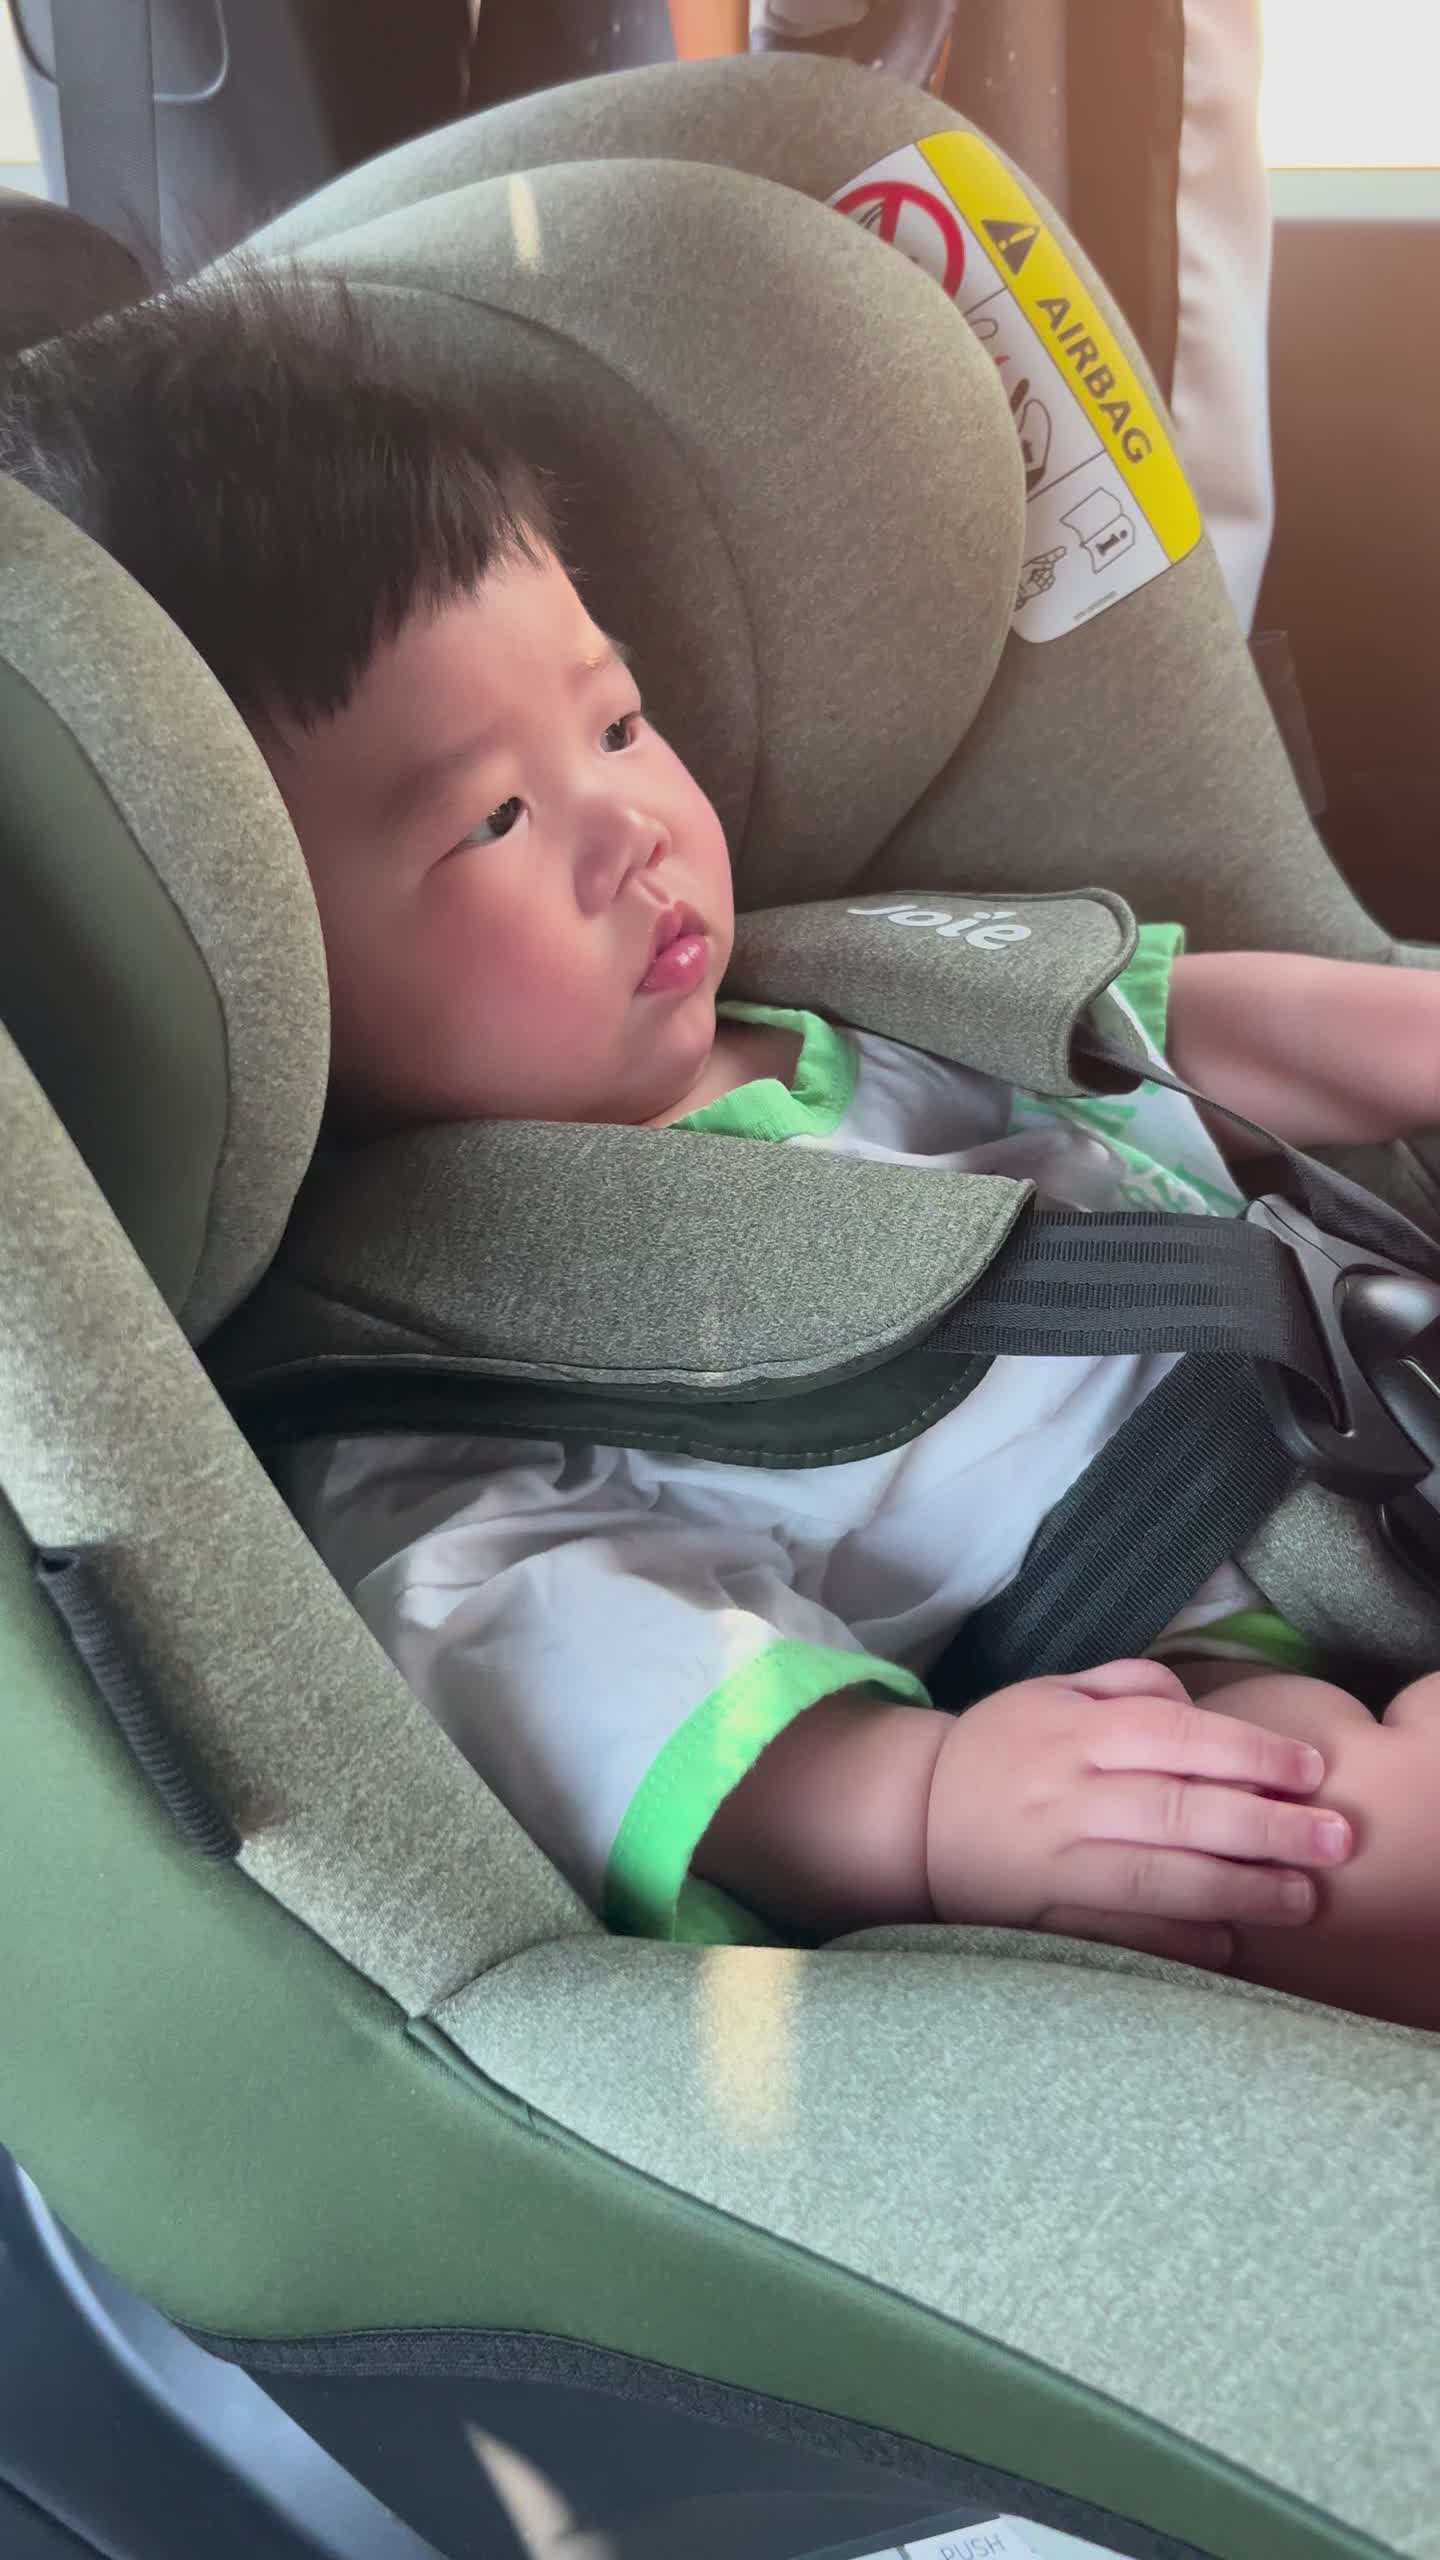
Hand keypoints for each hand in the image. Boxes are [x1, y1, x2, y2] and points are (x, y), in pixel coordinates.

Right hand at [926, 1659, 1351, 1969]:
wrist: (913, 1816)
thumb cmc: (1004, 1748)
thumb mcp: (1053, 1690)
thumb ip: (1130, 1686)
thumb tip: (1200, 1709)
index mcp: (1074, 1731)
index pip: (1174, 1736)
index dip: (1248, 1754)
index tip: (1309, 1771)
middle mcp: (1065, 1796)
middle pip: (1178, 1812)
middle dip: (1265, 1828)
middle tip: (1332, 1840)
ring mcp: (1052, 1865)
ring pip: (1155, 1879)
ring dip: (1237, 1891)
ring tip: (1301, 1898)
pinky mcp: (1040, 1921)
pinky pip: (1117, 1935)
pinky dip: (1176, 1942)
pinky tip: (1230, 1943)